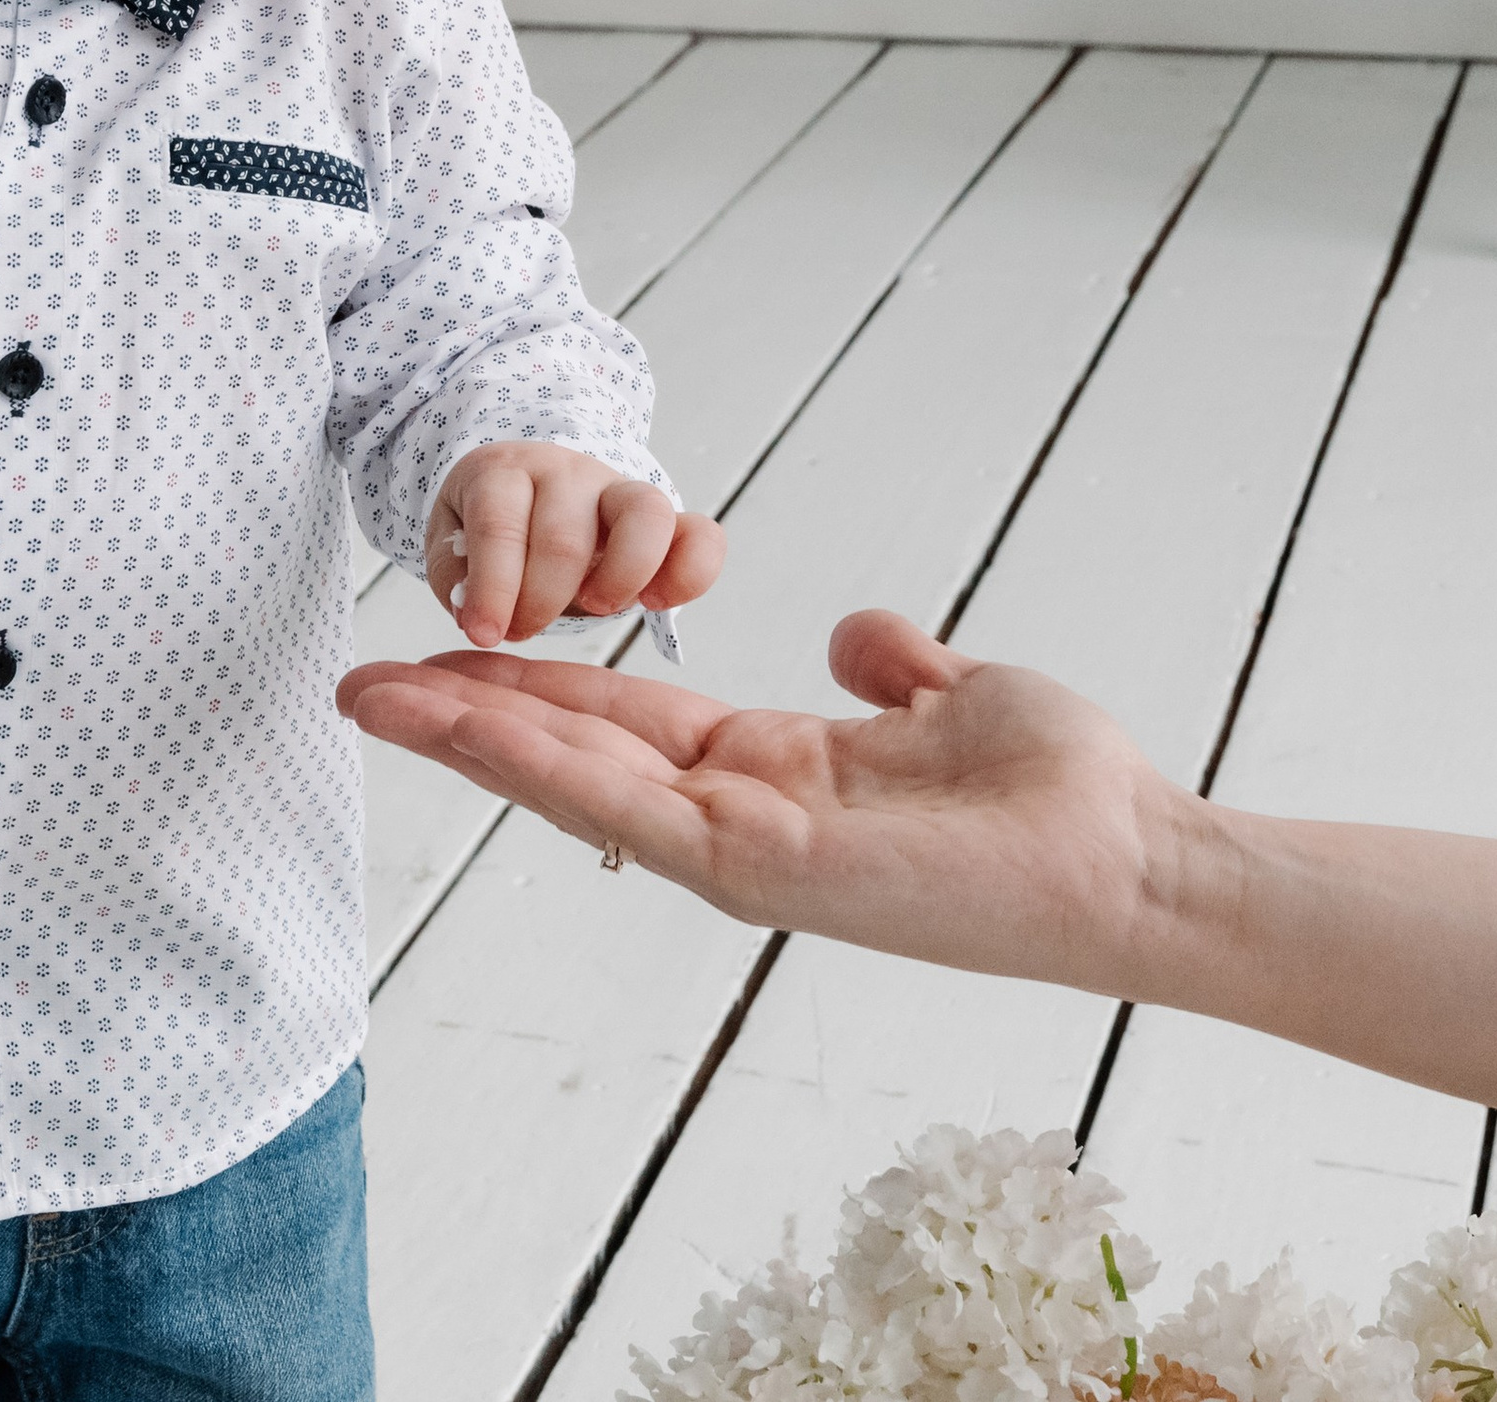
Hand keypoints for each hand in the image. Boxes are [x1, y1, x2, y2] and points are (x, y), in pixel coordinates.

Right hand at [339, 608, 1179, 997]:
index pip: (619, 726)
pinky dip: (538, 766)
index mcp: (770, 773)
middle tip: (360, 683)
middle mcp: (737, 816)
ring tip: (375, 697)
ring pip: (573, 786)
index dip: (530, 690)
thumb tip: (857, 630)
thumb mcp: (956, 697)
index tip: (446, 654)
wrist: (1135, 857)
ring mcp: (740, 850)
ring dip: (469, 738)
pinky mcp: (761, 866)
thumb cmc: (1063, 793)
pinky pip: (627, 807)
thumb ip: (895, 666)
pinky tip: (467, 726)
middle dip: (462, 718)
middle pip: (571, 757)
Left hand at [426, 441, 724, 648]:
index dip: (492, 587)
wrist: (529, 491)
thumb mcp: (451, 545)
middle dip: (540, 601)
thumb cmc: (489, 527)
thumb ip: (456, 577)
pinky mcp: (665, 520)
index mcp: (504, 471)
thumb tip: (479, 614)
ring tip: (593, 608)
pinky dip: (691, 573)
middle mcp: (567, 472)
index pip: (499, 525)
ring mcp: (621, 491)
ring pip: (646, 515)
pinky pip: (701, 535)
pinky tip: (655, 603)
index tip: (483, 634)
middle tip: (521, 630)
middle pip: (565, 536)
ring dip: (620, 577)